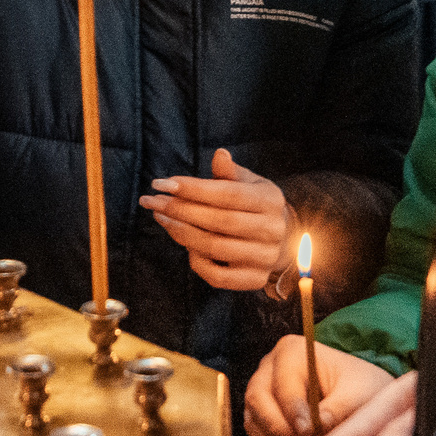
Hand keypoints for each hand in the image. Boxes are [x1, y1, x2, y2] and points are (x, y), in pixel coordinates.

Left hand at [139, 149, 289, 289]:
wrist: (283, 240)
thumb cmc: (255, 206)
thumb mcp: (248, 183)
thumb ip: (230, 172)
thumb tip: (220, 154)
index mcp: (270, 201)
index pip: (228, 194)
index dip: (193, 189)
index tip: (161, 183)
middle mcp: (272, 230)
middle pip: (219, 221)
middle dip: (180, 210)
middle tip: (152, 201)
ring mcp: (264, 258)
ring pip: (214, 247)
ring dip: (181, 232)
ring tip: (161, 218)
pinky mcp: (254, 280)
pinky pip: (217, 276)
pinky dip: (196, 261)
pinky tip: (184, 245)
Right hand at [245, 338, 396, 435]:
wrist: (365, 400)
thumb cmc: (364, 390)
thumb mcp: (361, 397)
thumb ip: (338, 410)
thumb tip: (316, 427)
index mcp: (291, 352)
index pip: (282, 385)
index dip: (293, 411)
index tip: (310, 433)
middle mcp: (269, 370)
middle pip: (258, 403)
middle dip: (282, 432)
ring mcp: (262, 394)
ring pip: (255, 424)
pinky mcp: (262, 419)